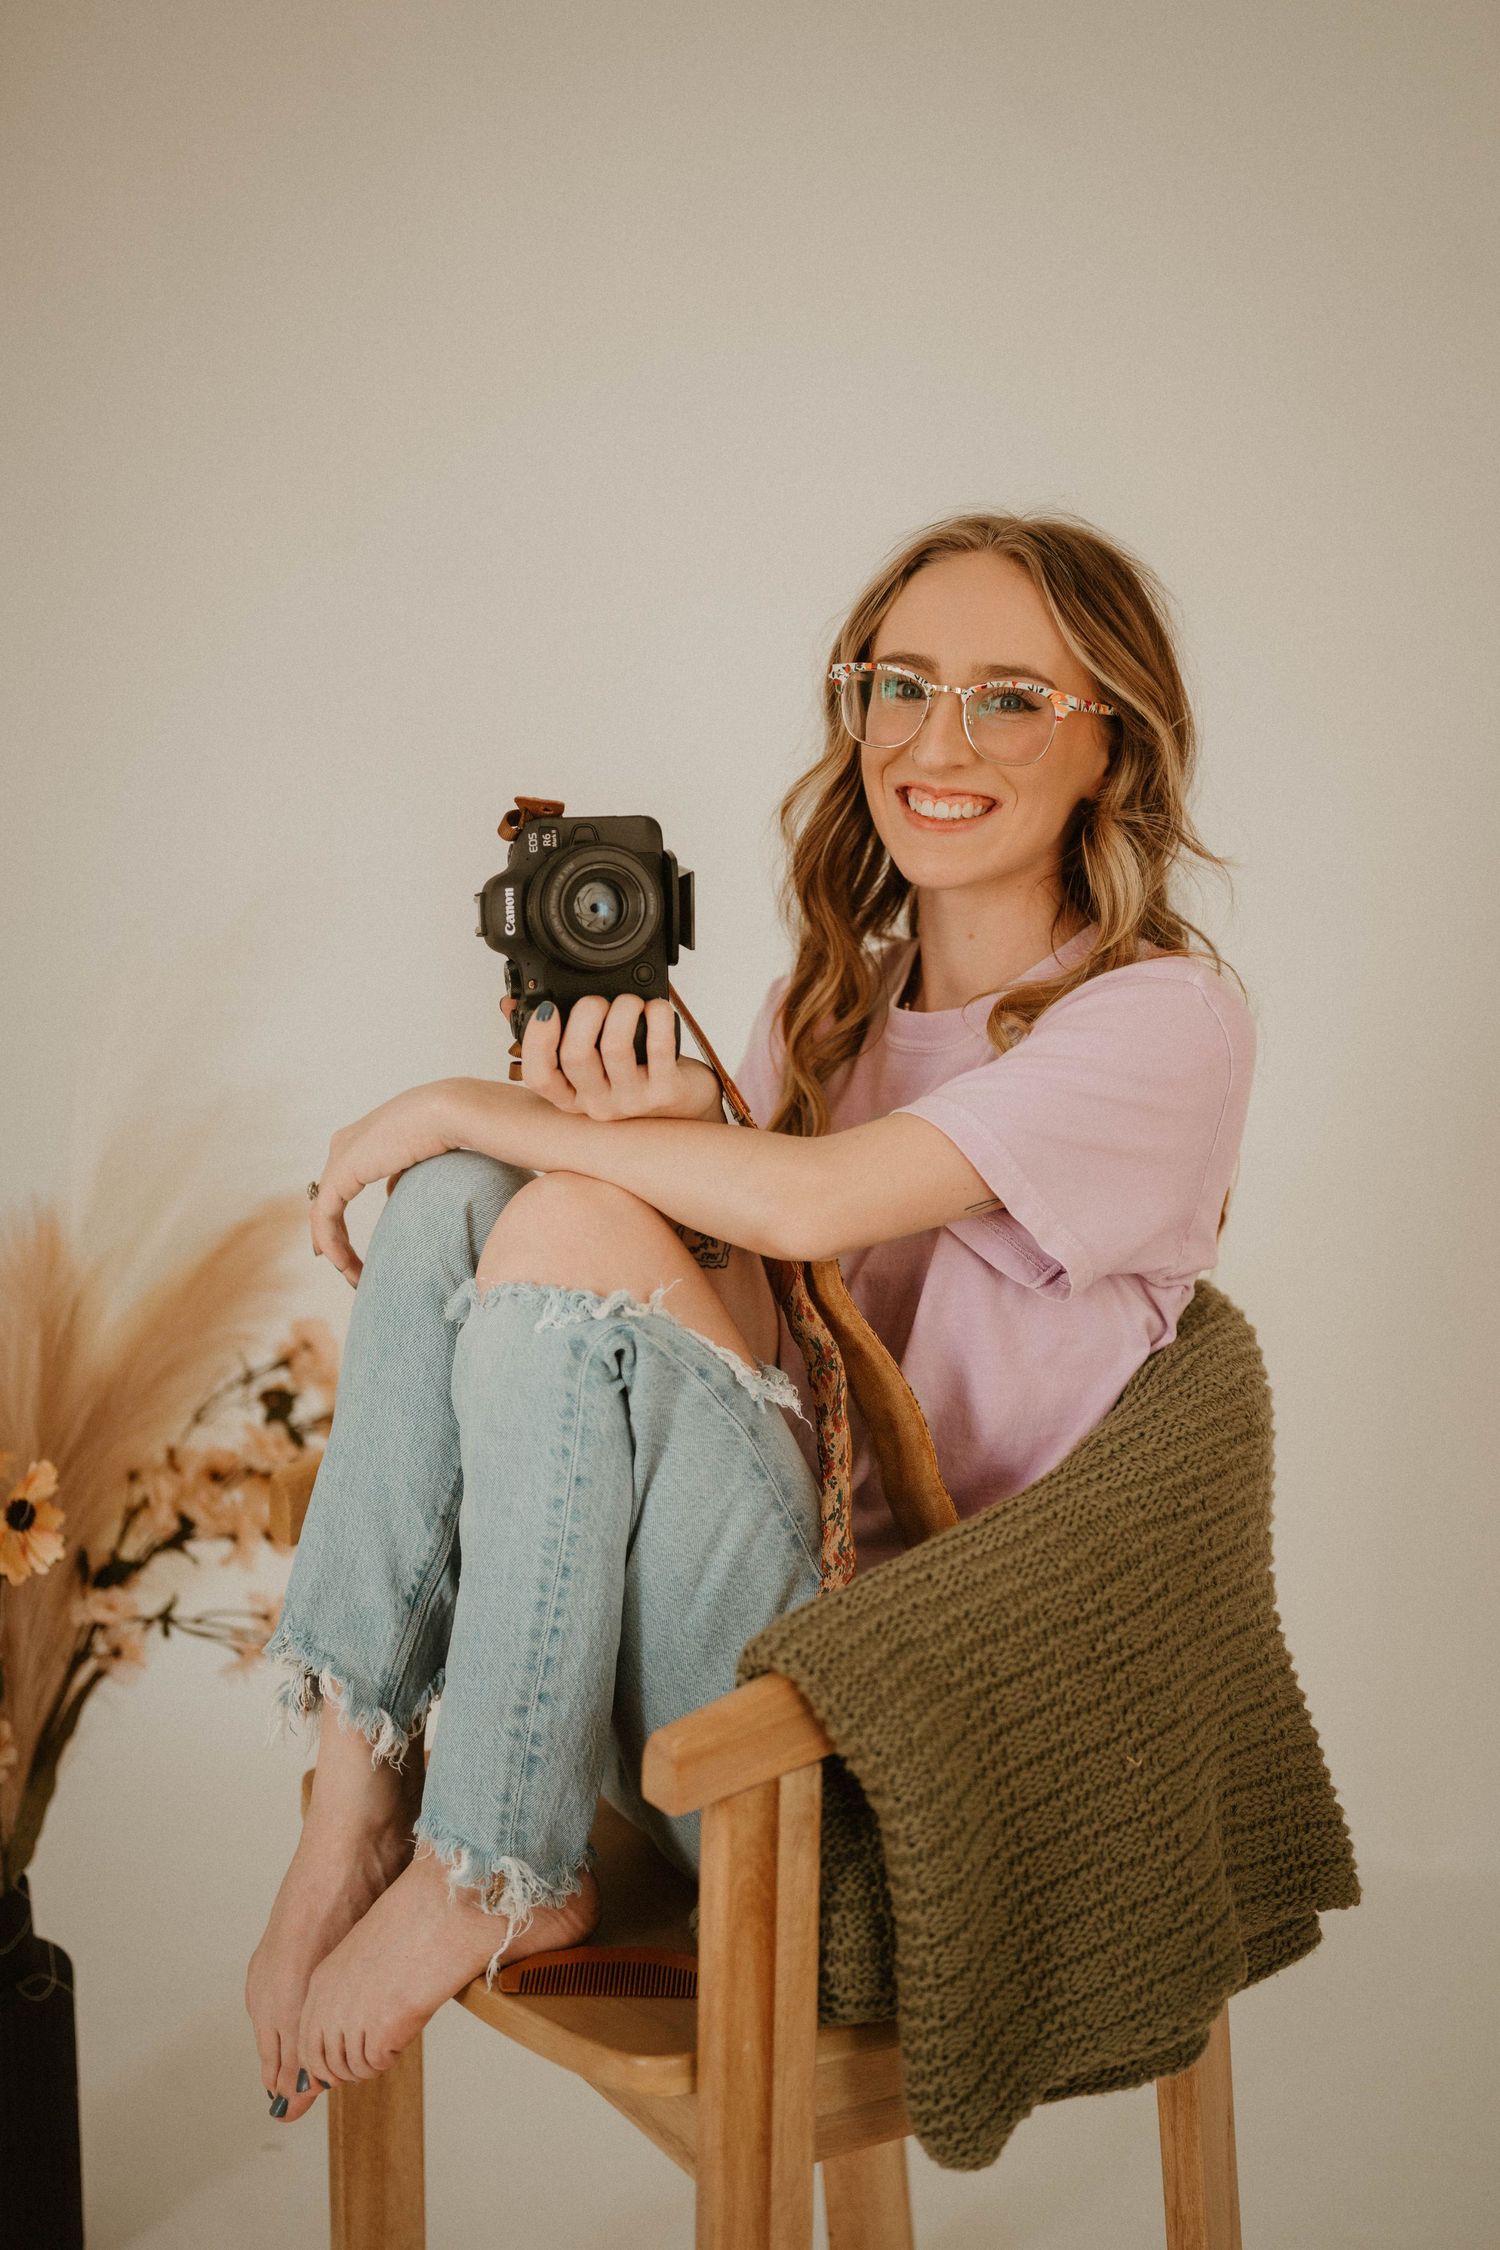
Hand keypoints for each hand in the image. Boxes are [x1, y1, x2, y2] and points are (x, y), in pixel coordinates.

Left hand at [309, 1081, 458, 1285]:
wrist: (451, 1111)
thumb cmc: (452, 1128)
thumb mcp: (421, 1156)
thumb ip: (401, 1175)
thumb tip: (393, 1195)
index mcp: (364, 1136)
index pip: (341, 1182)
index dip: (338, 1218)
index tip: (346, 1251)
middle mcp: (346, 1142)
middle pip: (328, 1198)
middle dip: (333, 1235)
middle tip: (345, 1269)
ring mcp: (341, 1155)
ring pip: (324, 1210)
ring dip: (335, 1247)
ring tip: (351, 1276)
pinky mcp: (342, 1170)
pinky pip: (325, 1214)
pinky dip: (331, 1242)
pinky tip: (340, 1263)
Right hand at [505, 993, 723, 1123]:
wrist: (686, 1107)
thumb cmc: (636, 1077)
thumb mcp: (592, 1061)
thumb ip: (554, 1036)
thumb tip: (510, 1004)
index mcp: (572, 1096)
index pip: (539, 1078)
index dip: (537, 1040)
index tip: (549, 1010)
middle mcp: (597, 1104)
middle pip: (576, 1056)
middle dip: (587, 1012)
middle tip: (600, 1002)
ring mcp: (631, 1103)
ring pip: (615, 1047)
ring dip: (622, 1009)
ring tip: (630, 1003)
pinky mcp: (665, 1093)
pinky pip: (658, 1047)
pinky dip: (656, 1017)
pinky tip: (655, 1009)